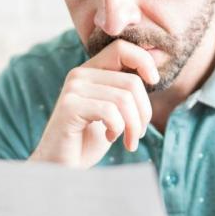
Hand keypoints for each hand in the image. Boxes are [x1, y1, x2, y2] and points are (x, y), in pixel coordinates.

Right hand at [29, 40, 159, 167]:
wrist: (60, 167)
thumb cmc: (87, 142)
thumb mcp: (112, 112)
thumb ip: (125, 92)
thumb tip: (152, 75)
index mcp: (90, 71)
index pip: (122, 48)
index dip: (145, 61)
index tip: (154, 83)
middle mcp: (79, 75)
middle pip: (131, 81)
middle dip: (144, 112)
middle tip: (138, 134)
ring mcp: (73, 89)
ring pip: (124, 98)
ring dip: (134, 125)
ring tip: (129, 141)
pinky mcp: (69, 107)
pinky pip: (110, 112)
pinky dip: (118, 129)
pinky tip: (110, 138)